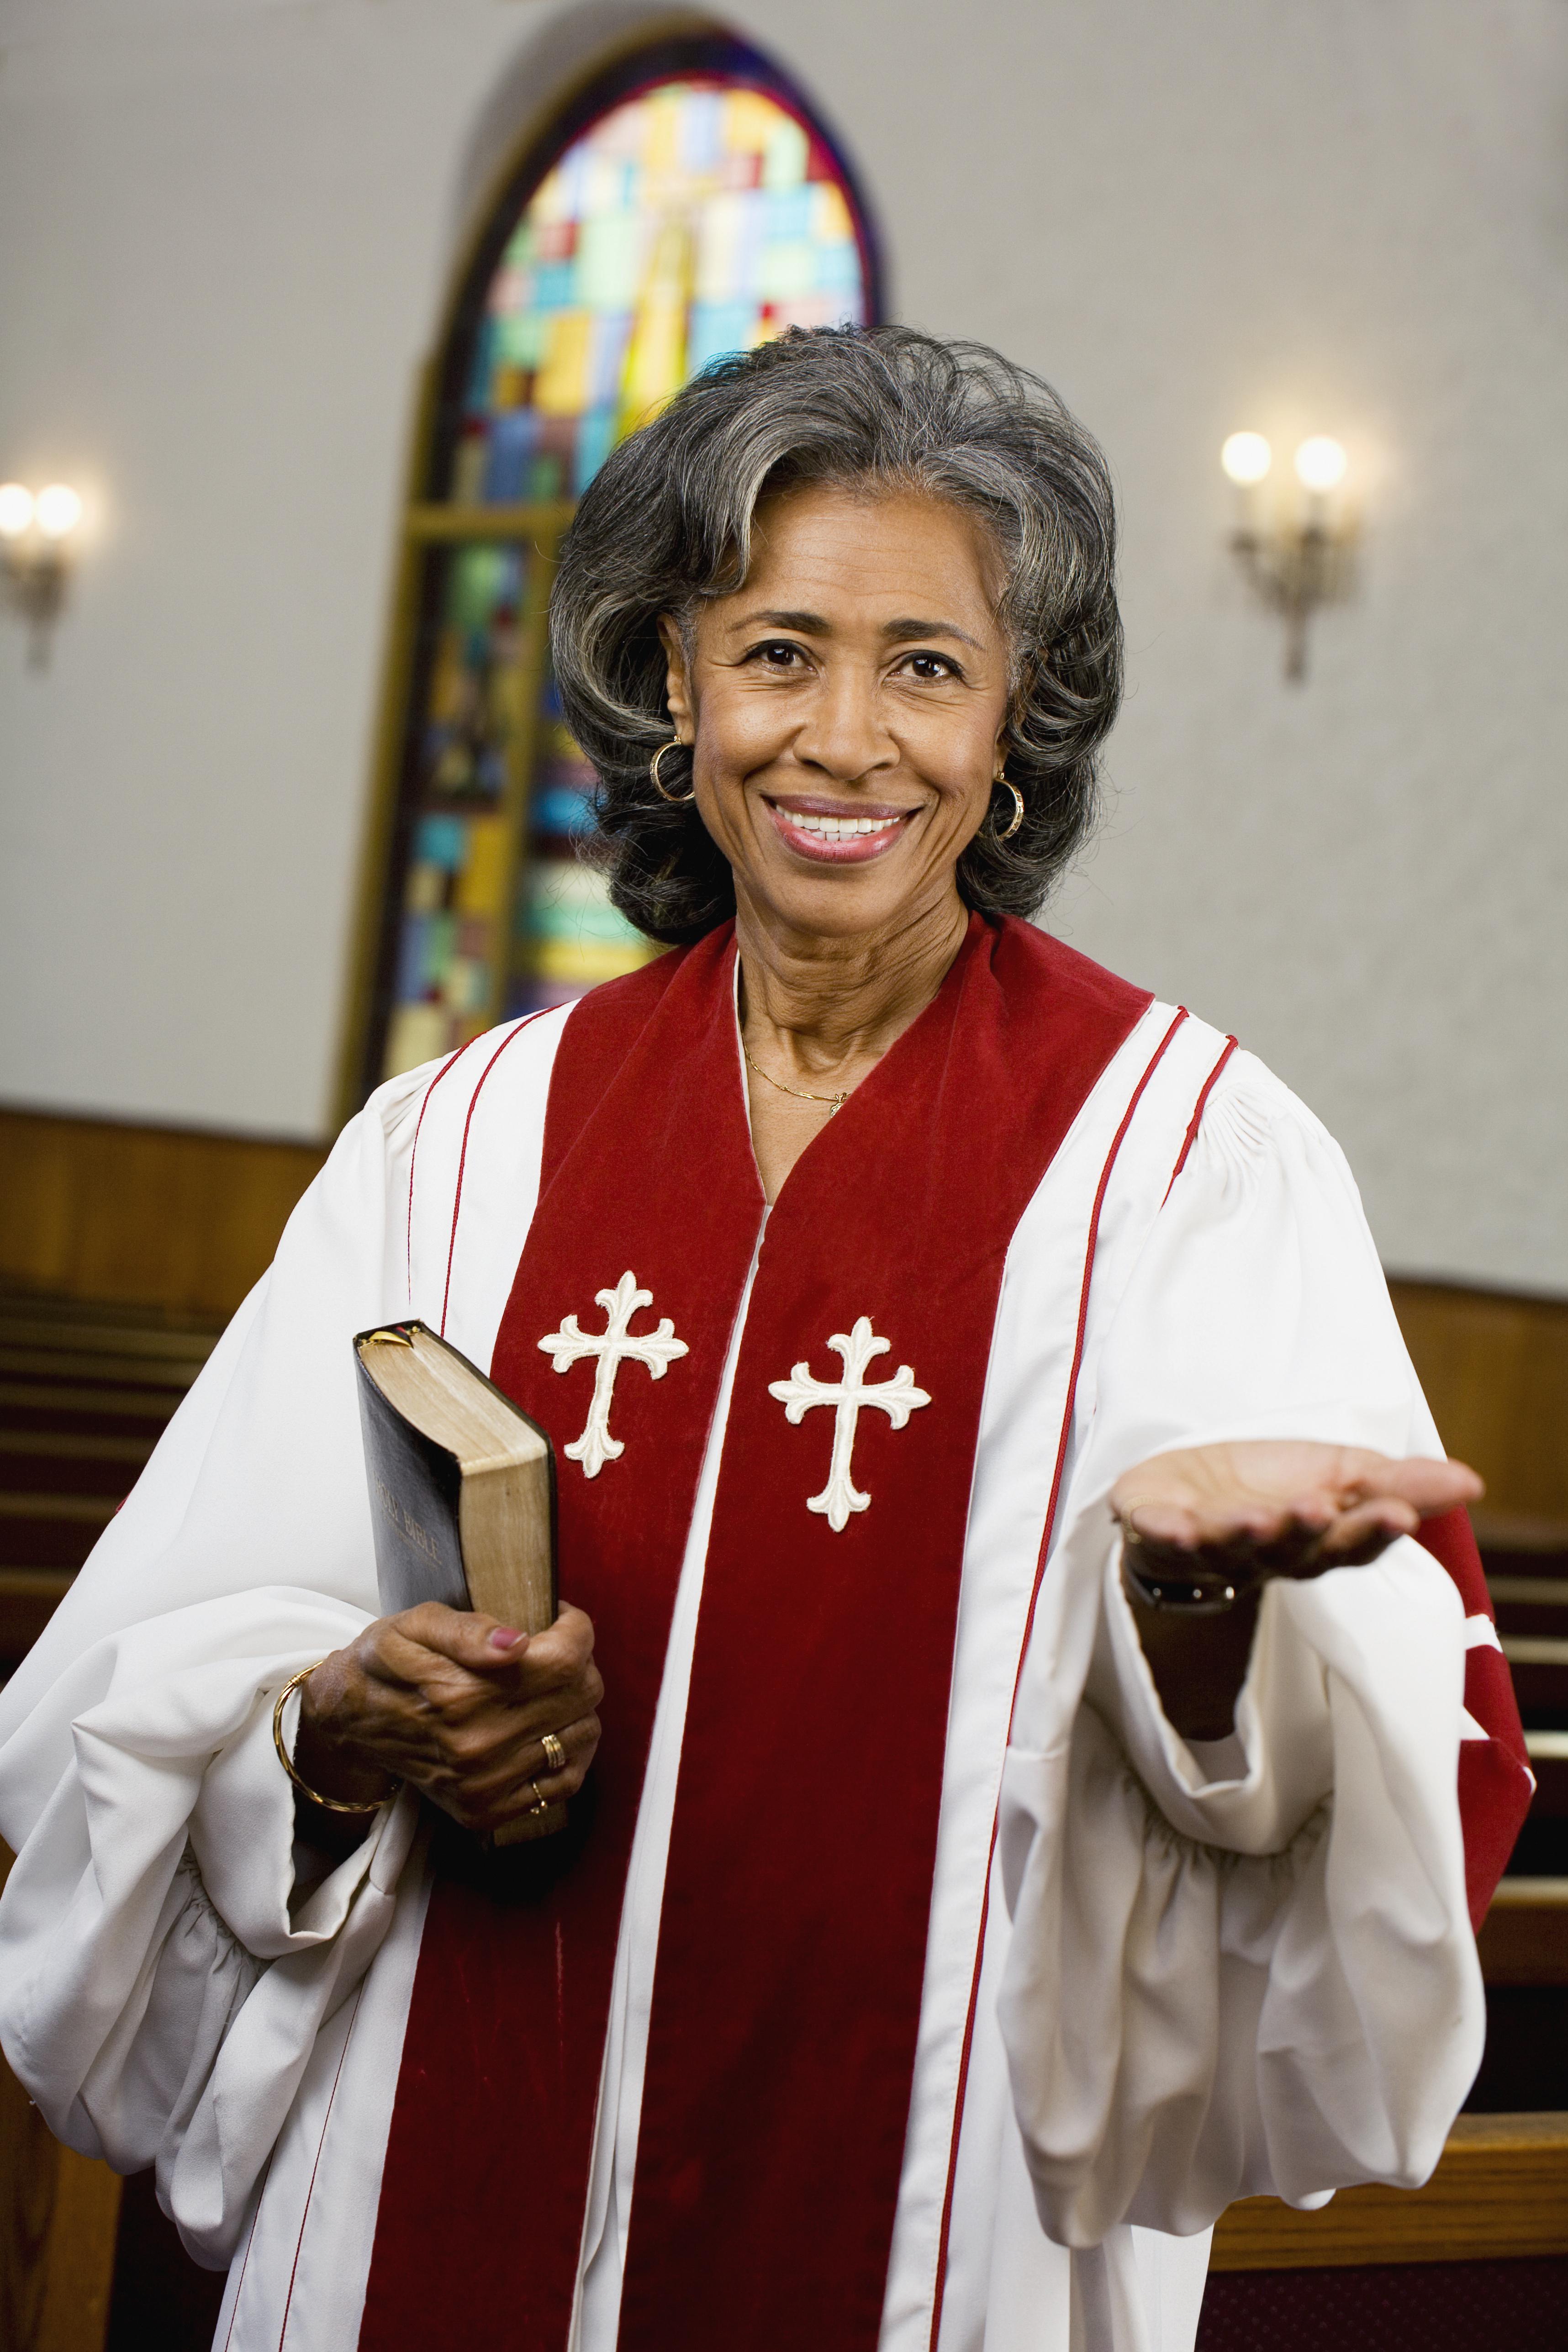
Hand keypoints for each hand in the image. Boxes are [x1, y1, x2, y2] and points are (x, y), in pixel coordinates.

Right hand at [293, 1601, 602, 1838]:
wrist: (348, 1724)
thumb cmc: (385, 1663)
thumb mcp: (414, 1625)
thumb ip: (468, 1631)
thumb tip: (518, 1644)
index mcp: (464, 1694)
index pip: (567, 1659)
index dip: (575, 1630)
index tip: (557, 1619)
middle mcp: (480, 1746)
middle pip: (582, 1694)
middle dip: (577, 1663)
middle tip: (549, 1652)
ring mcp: (486, 1785)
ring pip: (583, 1735)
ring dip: (577, 1704)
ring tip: (546, 1688)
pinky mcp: (488, 1811)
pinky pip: (566, 1783)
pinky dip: (571, 1752)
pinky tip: (549, 1728)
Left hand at [1111, 1440, 1481, 1584]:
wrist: (1190, 1486)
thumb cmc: (1274, 1486)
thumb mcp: (1342, 1473)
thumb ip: (1398, 1483)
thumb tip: (1471, 1484)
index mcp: (1313, 1544)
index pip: (1350, 1545)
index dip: (1372, 1531)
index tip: (1398, 1512)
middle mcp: (1262, 1557)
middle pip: (1291, 1551)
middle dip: (1307, 1531)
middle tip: (1324, 1507)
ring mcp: (1207, 1549)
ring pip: (1228, 1549)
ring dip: (1245, 1534)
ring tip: (1260, 1517)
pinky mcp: (1155, 1531)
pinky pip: (1157, 1538)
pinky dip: (1162, 1532)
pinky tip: (1174, 1524)